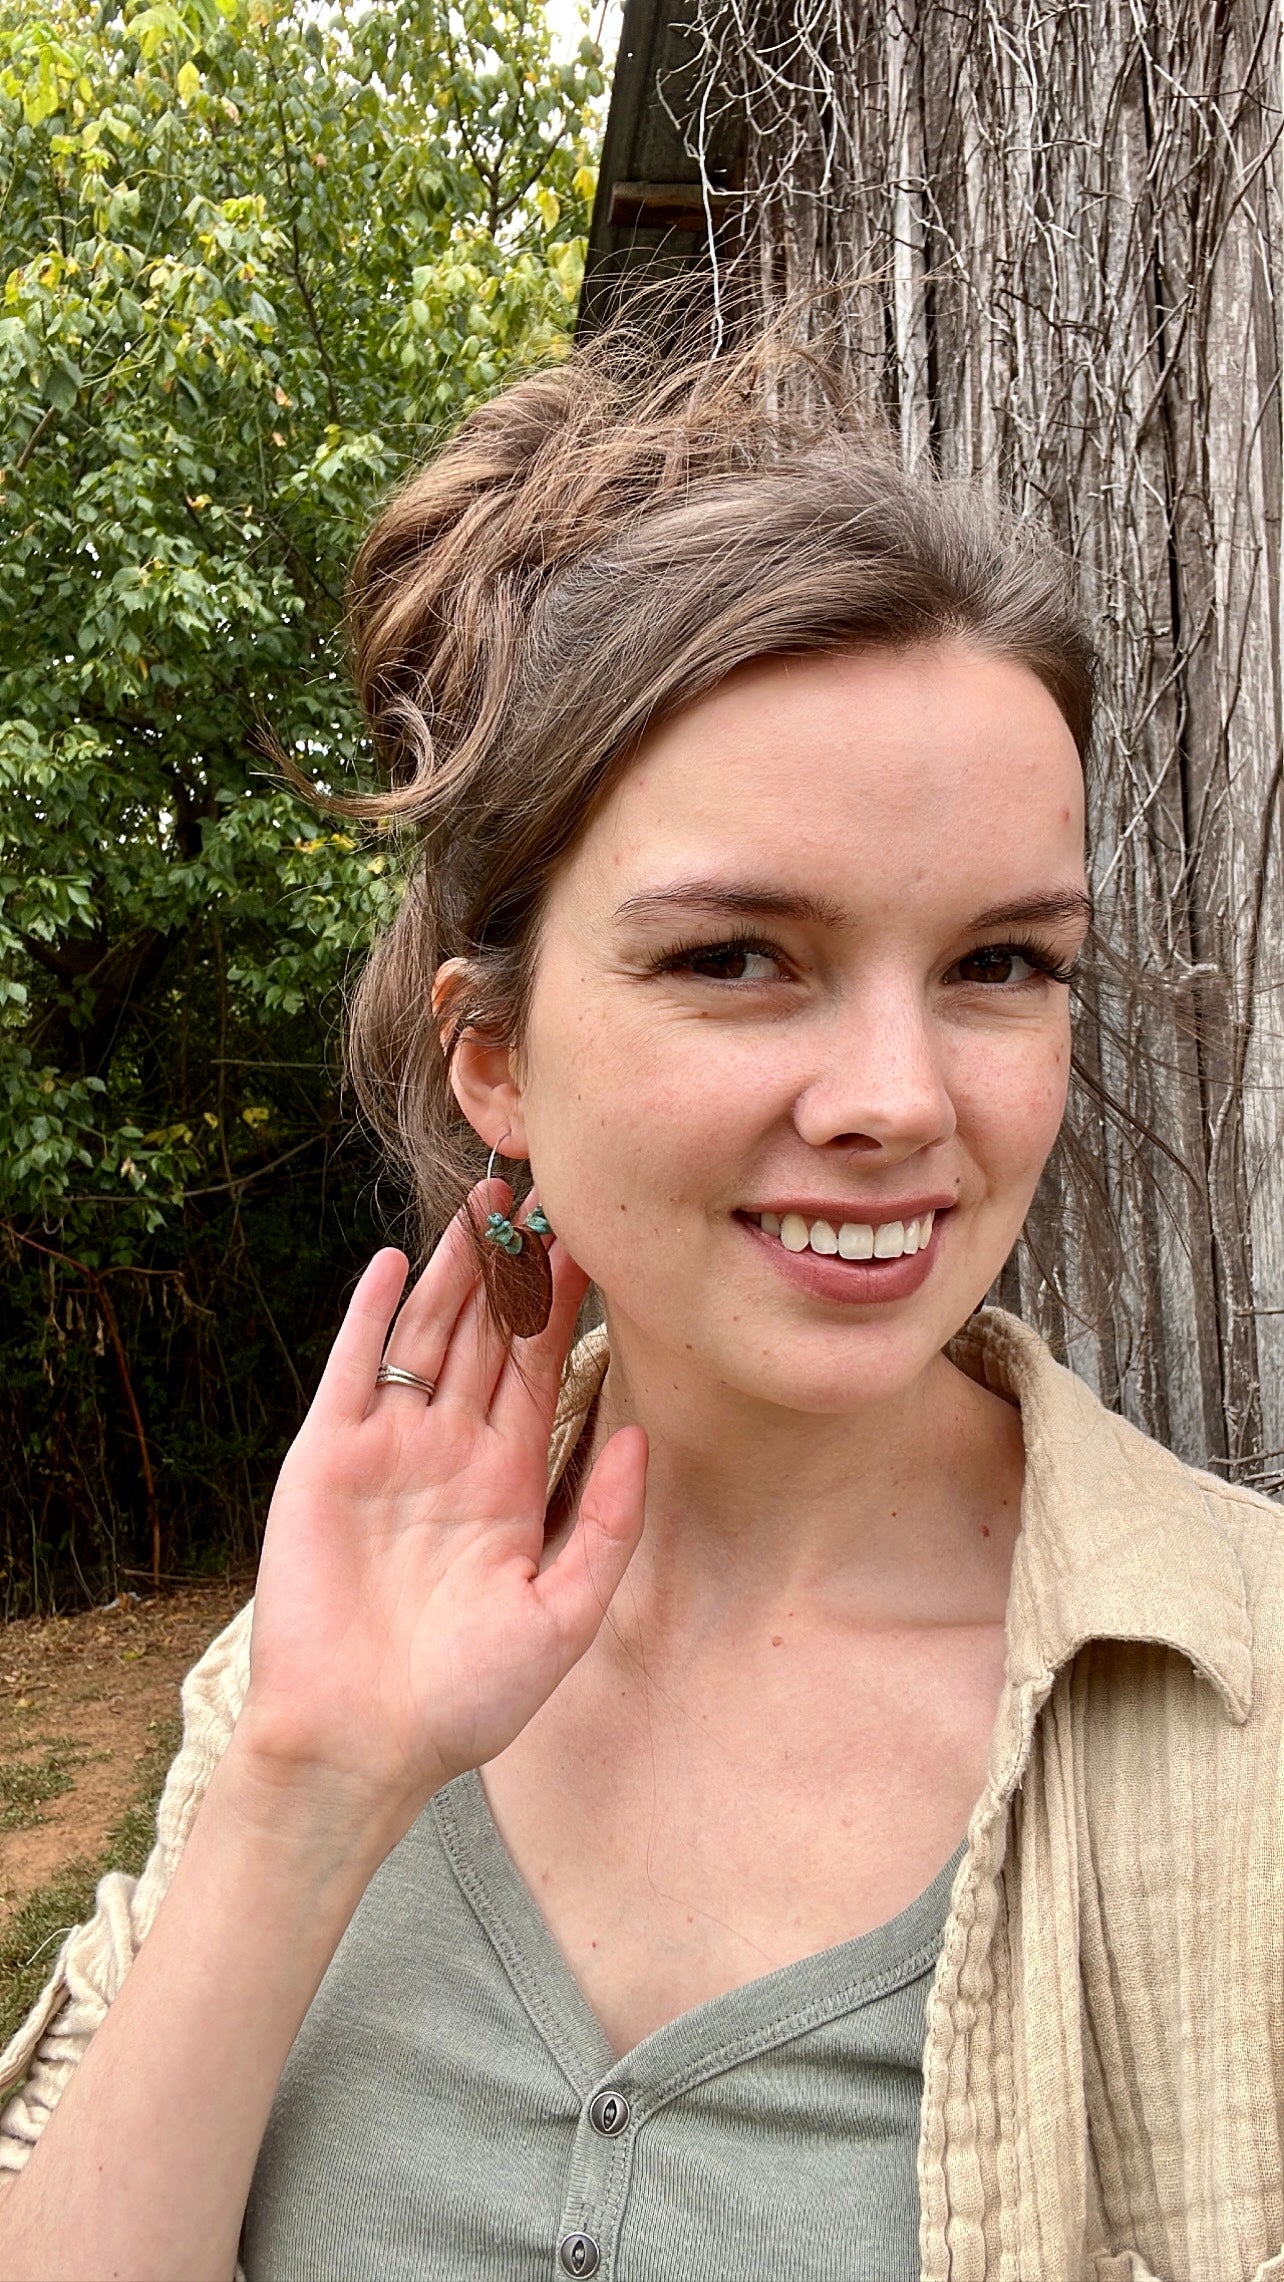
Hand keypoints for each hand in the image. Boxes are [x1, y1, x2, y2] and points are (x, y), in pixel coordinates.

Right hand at [235, 1190, 646, 1844]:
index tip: (593, 1243)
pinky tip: (395, 1264)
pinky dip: (371, 1315)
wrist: (361, 1743)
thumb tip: (638, 1433)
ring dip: (453, 1270)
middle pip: (487, 1336)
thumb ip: (604, 1524)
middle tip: (539, 1193)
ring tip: (480, 1203)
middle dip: (512, 1267)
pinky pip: (353, 1371)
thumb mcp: (561, 1614)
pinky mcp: (328, 1458)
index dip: (565, 1308)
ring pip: (426, 1336)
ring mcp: (387, 1450)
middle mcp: (451, 1453)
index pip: (542, 1372)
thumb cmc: (464, 1700)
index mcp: (509, 1482)